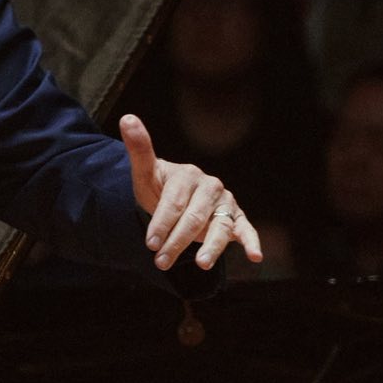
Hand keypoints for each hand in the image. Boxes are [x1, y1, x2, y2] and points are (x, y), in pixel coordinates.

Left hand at [121, 113, 264, 269]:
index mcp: (188, 175)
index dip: (162, 223)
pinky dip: (252, 242)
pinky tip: (255, 256)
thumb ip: (139, 149)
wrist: (173, 199)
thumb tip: (127, 117)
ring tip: (201, 264)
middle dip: (178, 241)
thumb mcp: (145, 173)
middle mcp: (211, 187)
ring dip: (212, 247)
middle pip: (195, 217)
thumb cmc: (158, 188)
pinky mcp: (236, 218)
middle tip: (161, 262)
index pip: (174, 202)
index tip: (149, 243)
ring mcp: (225, 203)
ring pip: (220, 226)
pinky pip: (245, 230)